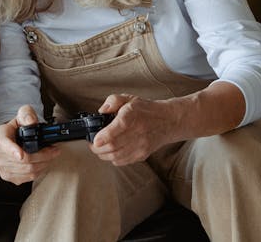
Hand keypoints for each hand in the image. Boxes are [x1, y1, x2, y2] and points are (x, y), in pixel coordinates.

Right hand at [0, 105, 60, 184]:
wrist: (11, 139)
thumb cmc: (17, 127)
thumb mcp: (22, 115)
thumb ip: (27, 114)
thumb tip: (31, 121)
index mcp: (0, 137)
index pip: (5, 145)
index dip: (13, 151)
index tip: (21, 155)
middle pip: (24, 160)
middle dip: (43, 156)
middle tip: (54, 150)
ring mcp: (2, 166)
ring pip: (28, 170)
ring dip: (44, 164)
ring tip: (51, 156)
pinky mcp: (8, 176)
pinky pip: (27, 177)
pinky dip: (39, 171)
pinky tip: (42, 163)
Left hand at [91, 82, 245, 164]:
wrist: (169, 121)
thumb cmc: (146, 109)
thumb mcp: (129, 98)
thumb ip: (112, 101)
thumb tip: (101, 111)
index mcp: (132, 116)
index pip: (117, 129)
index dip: (103, 137)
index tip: (94, 140)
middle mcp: (137, 133)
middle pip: (113, 146)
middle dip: (98, 148)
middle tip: (92, 144)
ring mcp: (141, 146)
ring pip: (116, 156)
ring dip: (103, 155)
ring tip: (99, 148)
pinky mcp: (142, 155)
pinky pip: (123, 161)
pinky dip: (112, 159)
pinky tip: (110, 151)